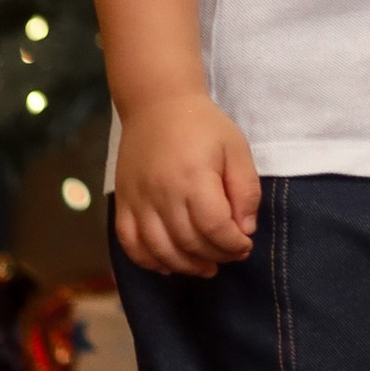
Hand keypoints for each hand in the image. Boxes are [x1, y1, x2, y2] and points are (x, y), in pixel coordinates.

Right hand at [113, 92, 260, 277]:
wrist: (157, 104)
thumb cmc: (203, 126)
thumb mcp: (236, 149)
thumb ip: (246, 190)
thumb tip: (245, 230)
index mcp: (194, 177)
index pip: (214, 227)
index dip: (233, 245)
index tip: (245, 245)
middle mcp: (162, 193)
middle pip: (189, 242)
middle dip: (215, 256)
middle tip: (230, 255)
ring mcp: (138, 200)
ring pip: (159, 250)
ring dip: (186, 266)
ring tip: (206, 266)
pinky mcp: (123, 203)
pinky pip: (130, 244)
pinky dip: (148, 261)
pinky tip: (169, 264)